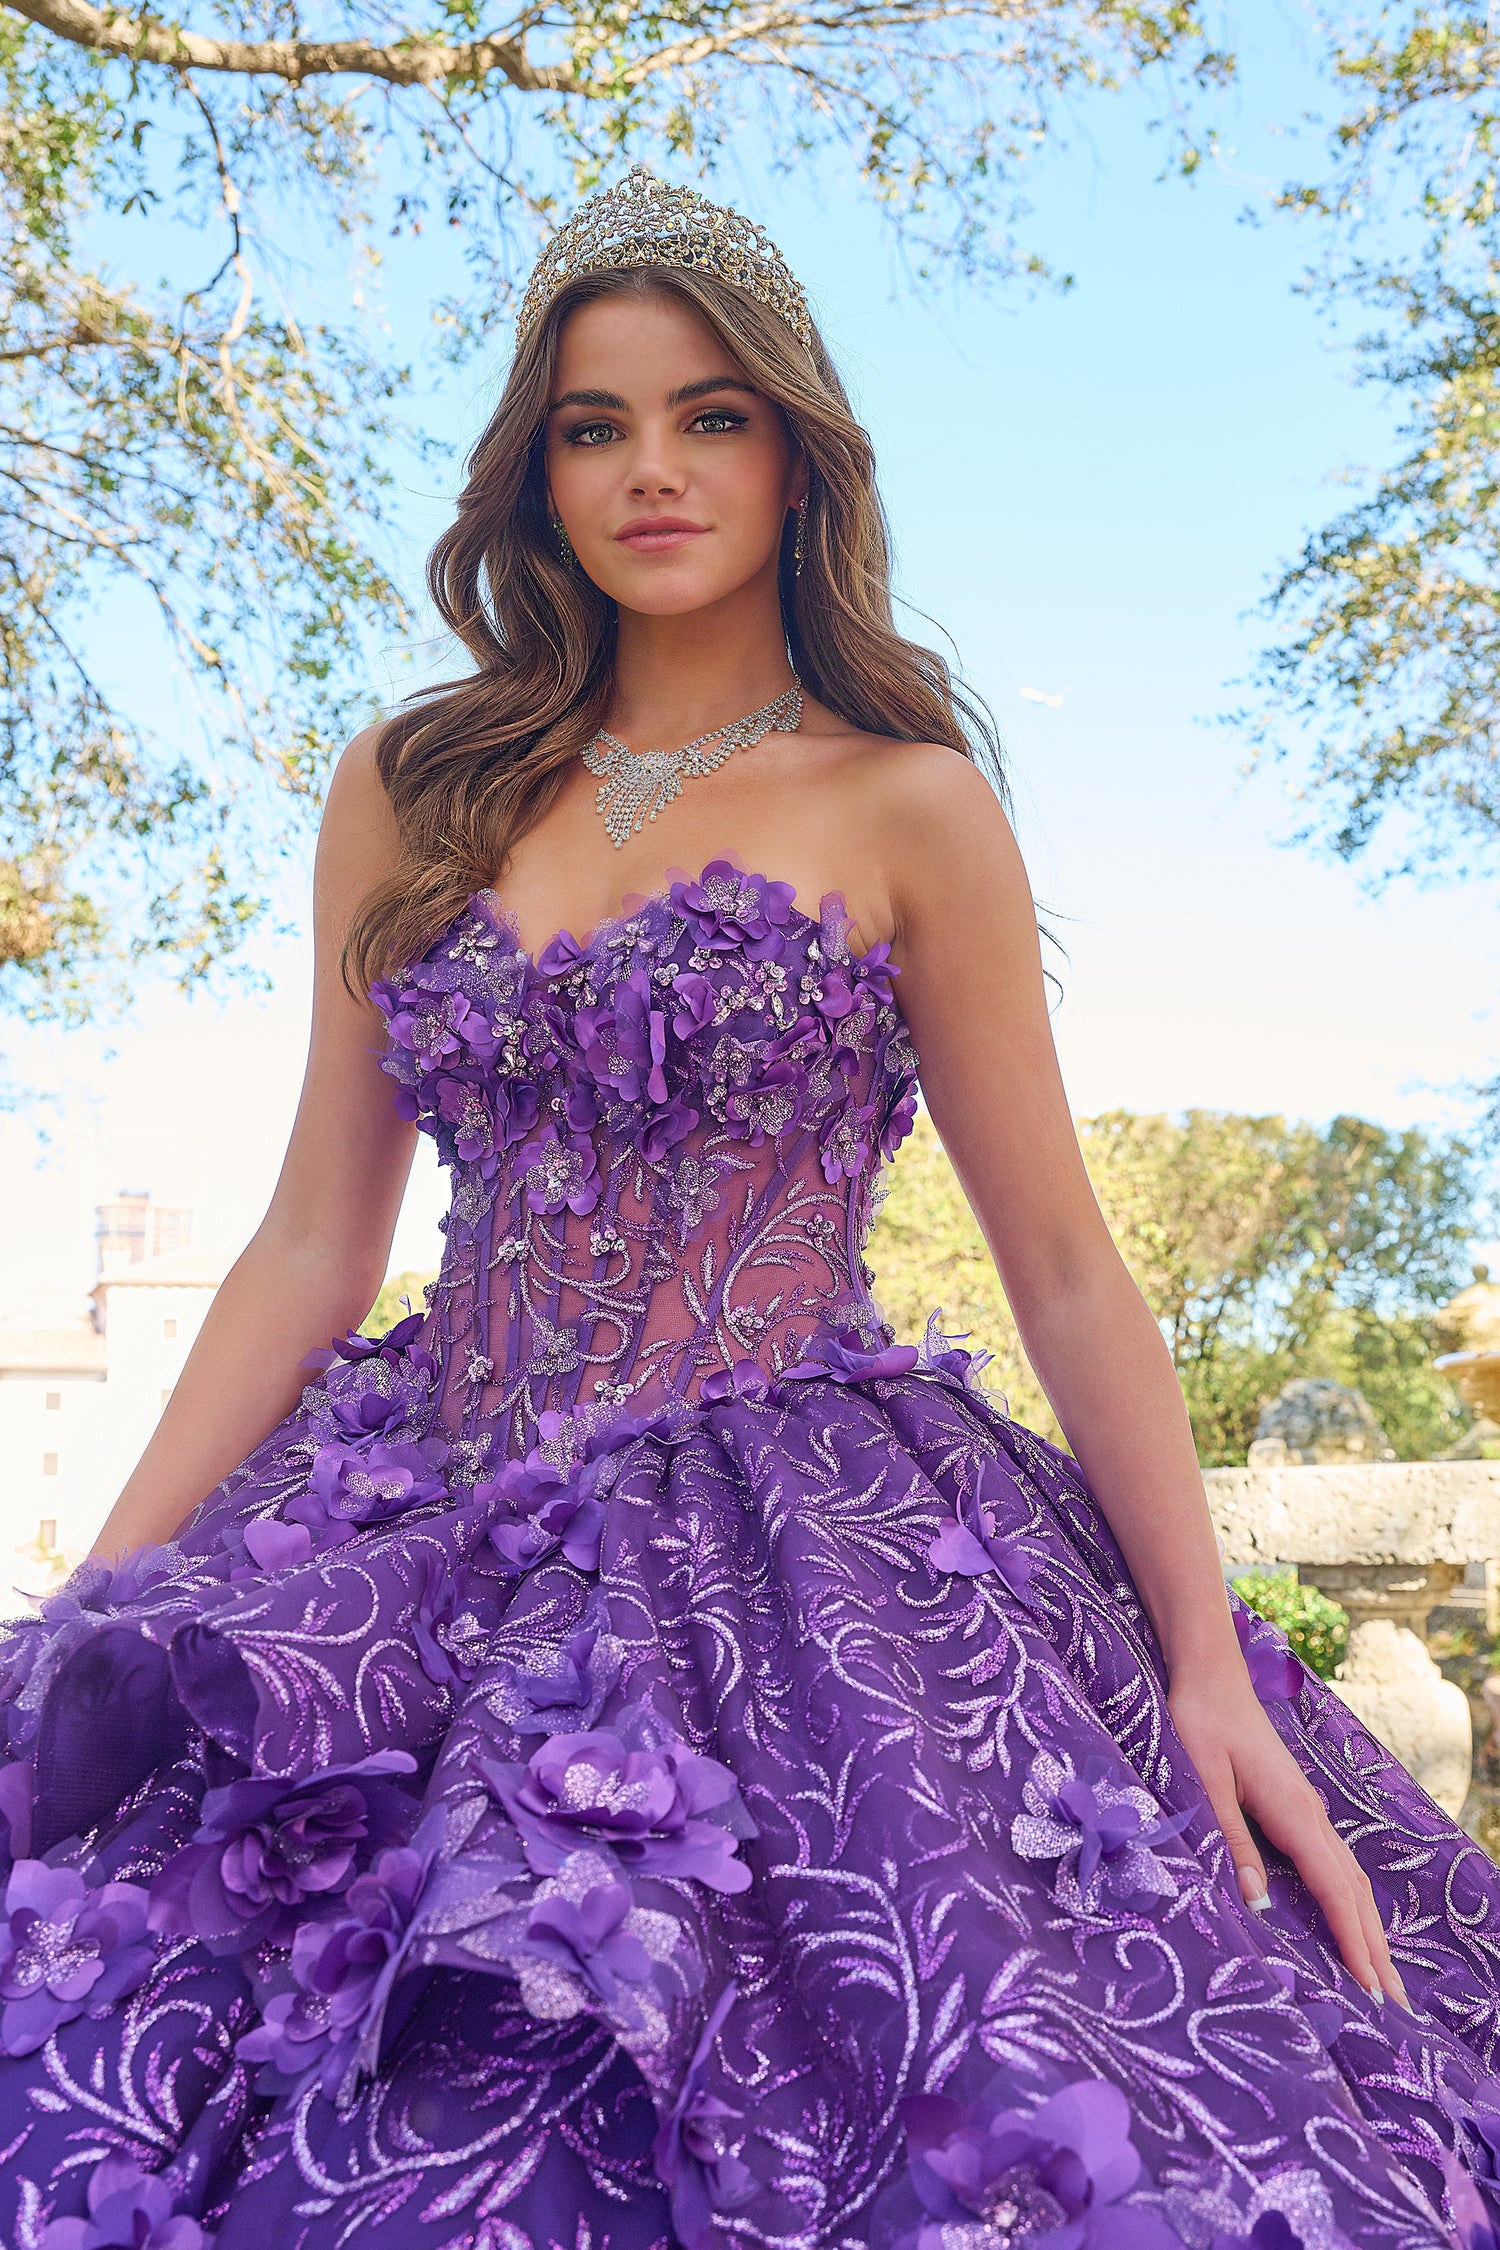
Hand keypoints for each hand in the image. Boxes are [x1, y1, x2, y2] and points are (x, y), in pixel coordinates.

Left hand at [1168, 1666, 1410, 2011]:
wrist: (1209, 1674)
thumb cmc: (1199, 1722)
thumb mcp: (1204, 1782)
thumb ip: (1231, 1839)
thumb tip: (1258, 1901)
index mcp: (1294, 1812)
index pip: (1334, 1890)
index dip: (1353, 1942)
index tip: (1372, 1991)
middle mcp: (1311, 1814)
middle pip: (1355, 1892)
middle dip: (1376, 1949)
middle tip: (1397, 2007)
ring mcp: (1308, 1809)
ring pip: (1350, 1878)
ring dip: (1368, 1928)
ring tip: (1383, 1977)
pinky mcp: (1297, 1805)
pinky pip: (1335, 1863)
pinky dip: (1351, 1900)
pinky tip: (1350, 1918)